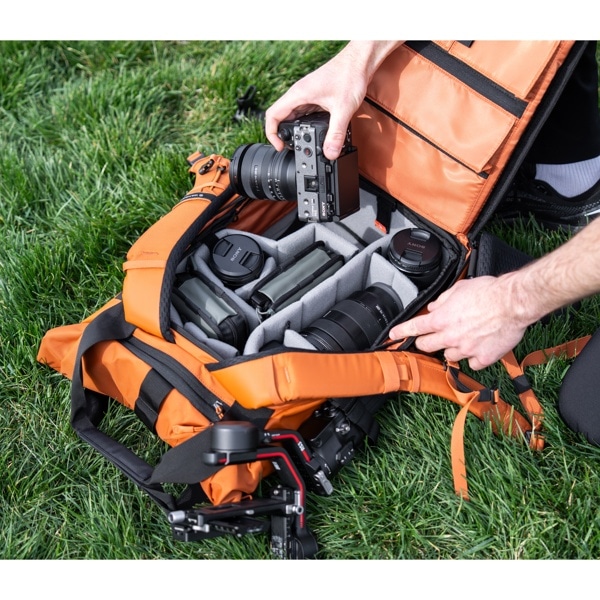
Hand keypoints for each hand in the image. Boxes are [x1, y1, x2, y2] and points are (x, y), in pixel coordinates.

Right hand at [265, 41, 402, 159]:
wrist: (360, 61)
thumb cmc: (350, 75)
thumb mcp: (342, 110)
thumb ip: (336, 134)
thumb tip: (330, 153)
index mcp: (298, 94)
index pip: (272, 115)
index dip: (271, 134)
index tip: (279, 146)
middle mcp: (299, 94)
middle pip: (281, 117)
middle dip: (284, 135)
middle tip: (294, 148)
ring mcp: (307, 95)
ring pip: (293, 116)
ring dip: (296, 130)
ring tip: (304, 144)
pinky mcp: (316, 97)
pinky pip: (305, 114)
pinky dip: (306, 125)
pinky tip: (315, 133)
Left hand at [389, 276, 528, 369]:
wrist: (513, 303)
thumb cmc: (489, 292)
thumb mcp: (459, 289)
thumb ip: (443, 301)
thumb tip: (434, 308)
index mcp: (442, 319)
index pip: (414, 328)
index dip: (401, 332)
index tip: (393, 335)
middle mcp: (450, 336)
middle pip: (427, 346)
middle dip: (425, 342)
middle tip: (431, 338)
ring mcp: (466, 349)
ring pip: (449, 357)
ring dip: (451, 349)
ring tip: (462, 339)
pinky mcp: (483, 358)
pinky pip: (472, 364)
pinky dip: (473, 358)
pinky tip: (478, 348)